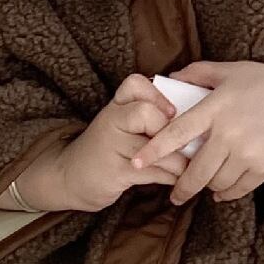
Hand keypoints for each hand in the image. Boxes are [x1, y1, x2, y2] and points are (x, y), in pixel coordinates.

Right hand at [48, 75, 186, 212]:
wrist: (69, 176)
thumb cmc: (106, 147)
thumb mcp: (120, 123)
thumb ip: (147, 114)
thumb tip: (193, 118)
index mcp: (115, 105)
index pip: (136, 84)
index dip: (157, 96)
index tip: (171, 113)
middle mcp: (111, 120)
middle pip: (147, 113)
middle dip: (171, 132)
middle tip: (182, 145)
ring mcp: (112, 146)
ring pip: (157, 148)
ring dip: (179, 161)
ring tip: (184, 166)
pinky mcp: (117, 172)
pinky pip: (155, 172)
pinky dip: (170, 177)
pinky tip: (172, 179)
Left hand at [128, 60, 263, 203]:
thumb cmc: (263, 82)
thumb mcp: (230, 71)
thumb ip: (198, 73)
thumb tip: (169, 79)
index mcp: (216, 107)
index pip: (178, 132)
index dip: (155, 149)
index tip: (136, 162)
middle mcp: (230, 132)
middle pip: (195, 170)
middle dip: (180, 187)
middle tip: (173, 195)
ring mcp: (248, 152)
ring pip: (215, 183)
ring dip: (206, 186)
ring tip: (204, 182)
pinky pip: (237, 189)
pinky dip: (226, 193)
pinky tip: (221, 190)